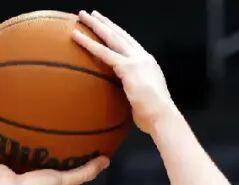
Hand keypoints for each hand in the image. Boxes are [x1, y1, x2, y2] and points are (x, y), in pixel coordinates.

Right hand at [0, 126, 109, 184]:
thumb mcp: (66, 179)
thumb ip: (86, 171)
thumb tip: (107, 160)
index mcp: (28, 172)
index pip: (31, 156)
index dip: (33, 144)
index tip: (36, 130)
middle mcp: (10, 170)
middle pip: (7, 150)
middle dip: (7, 137)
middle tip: (8, 119)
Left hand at [72, 10, 177, 134]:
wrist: (162, 117)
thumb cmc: (153, 116)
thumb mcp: (143, 99)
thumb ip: (133, 92)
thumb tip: (125, 99)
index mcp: (147, 63)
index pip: (130, 43)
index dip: (117, 33)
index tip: (107, 26)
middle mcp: (142, 57)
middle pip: (120, 35)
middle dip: (105, 23)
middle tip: (92, 14)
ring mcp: (136, 61)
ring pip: (111, 37)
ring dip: (95, 25)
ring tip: (81, 16)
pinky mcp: (127, 68)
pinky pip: (103, 52)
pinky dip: (88, 43)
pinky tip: (76, 36)